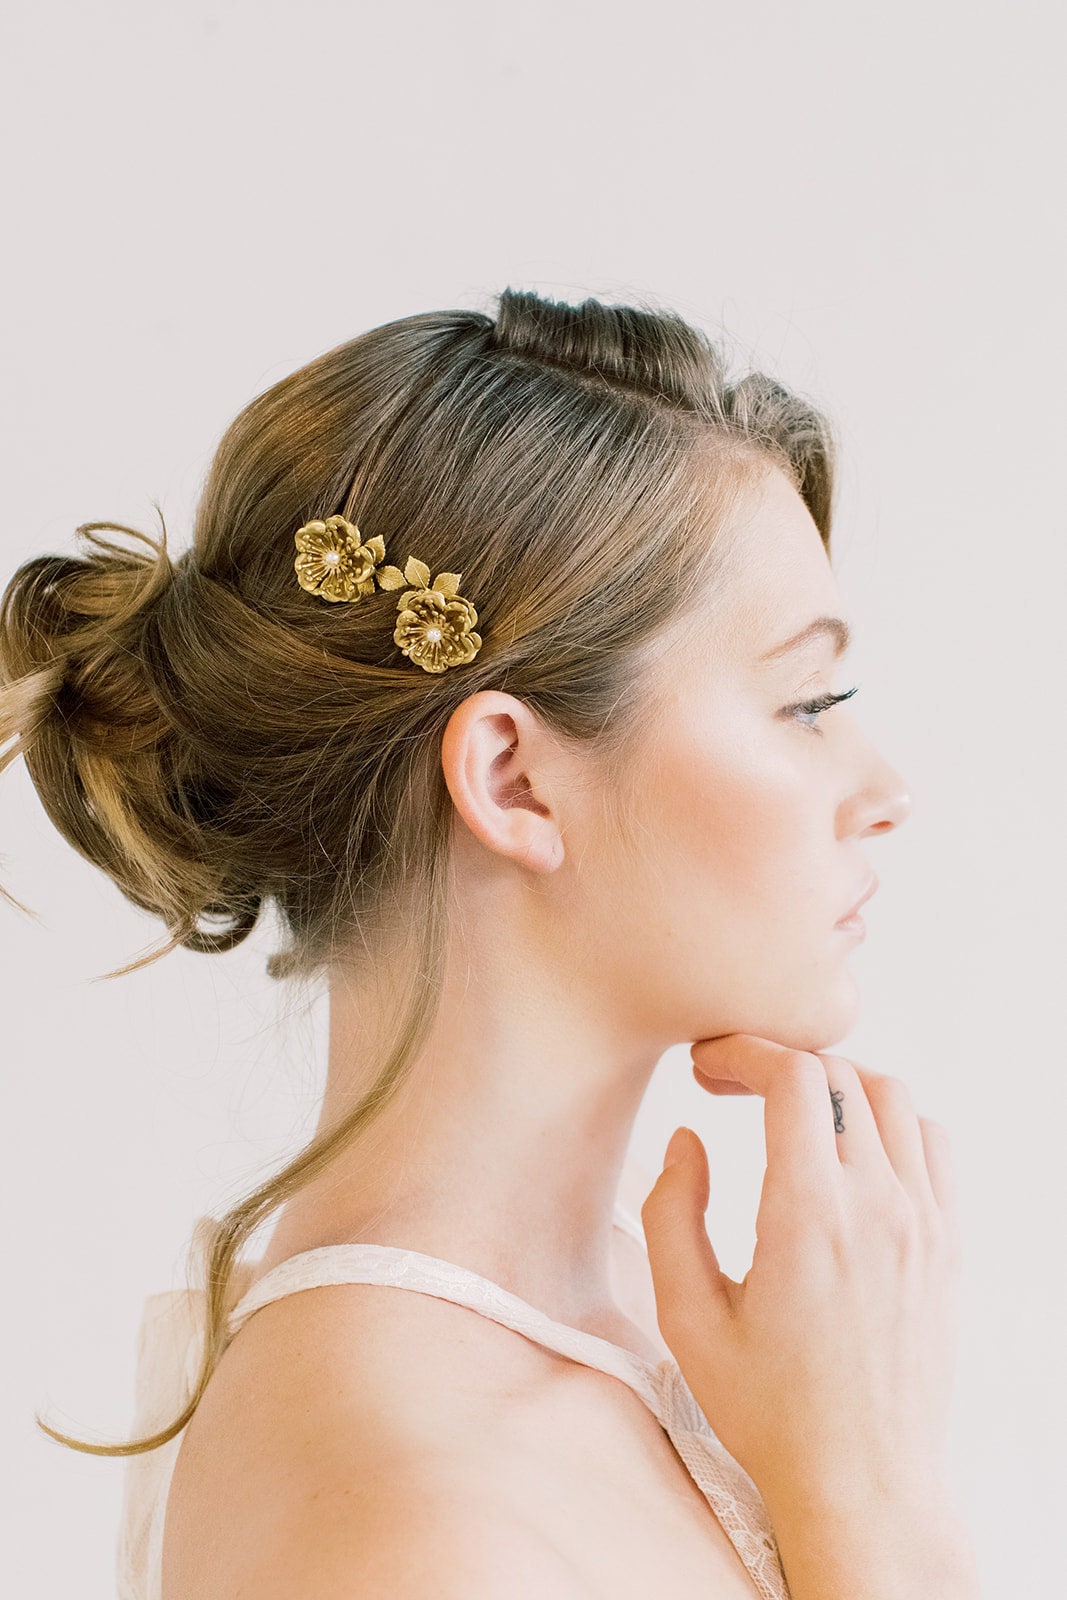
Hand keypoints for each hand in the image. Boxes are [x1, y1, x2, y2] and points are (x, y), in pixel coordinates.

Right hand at [640, 1033, 962, 1522]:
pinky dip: (889, 1123)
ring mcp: (925, 1223)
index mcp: (811, 1216)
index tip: (707, 1064)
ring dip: (834, 1085)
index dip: (744, 1049)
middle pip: (839, 1072)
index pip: (795, 1074)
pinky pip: (932, 1144)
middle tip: (729, 1087)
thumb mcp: (688, 1320)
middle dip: (776, 1060)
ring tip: (788, 1116)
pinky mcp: (948, 1245)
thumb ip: (672, 1215)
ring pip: (892, 1096)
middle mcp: (879, 1206)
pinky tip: (849, 1155)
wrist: (864, 1484)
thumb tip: (688, 1141)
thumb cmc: (771, 1412)